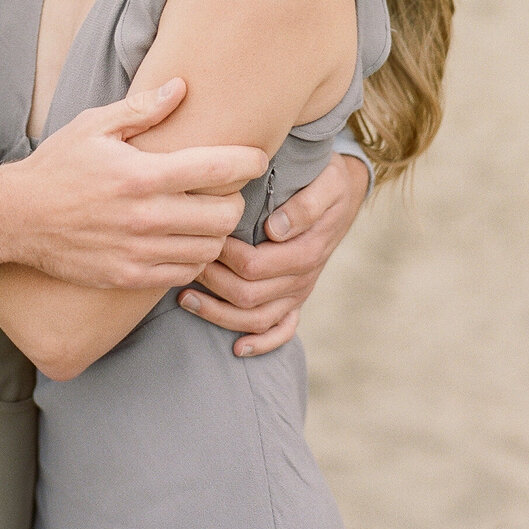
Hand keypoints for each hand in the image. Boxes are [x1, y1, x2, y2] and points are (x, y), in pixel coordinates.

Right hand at [0, 79, 267, 288]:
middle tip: (226, 189)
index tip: (257, 157)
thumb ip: (142, 109)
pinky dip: (194, 258)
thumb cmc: (57, 166)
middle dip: (235, 200)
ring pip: (209, 249)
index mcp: (141, 175)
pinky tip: (184, 241)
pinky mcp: (129, 277)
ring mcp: (138, 252)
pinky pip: (184, 273)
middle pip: (224, 216)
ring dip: (217, 232)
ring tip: (207, 216)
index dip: (248, 161)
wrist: (16, 218)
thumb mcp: (93, 125)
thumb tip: (181, 87)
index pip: (215, 169)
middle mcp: (145, 217)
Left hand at [177, 152, 368, 354]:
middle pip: (250, 296)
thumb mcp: (326, 182)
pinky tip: (237, 348)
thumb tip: (276, 230)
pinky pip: (283, 331)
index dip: (225, 258)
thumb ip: (305, 205)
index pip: (256, 266)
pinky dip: (261, 343)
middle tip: (185, 263)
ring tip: (185, 299)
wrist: (343, 193)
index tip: (204, 240)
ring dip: (218, 314)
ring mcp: (299, 291)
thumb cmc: (326, 180)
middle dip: (212, 283)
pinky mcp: (297, 298)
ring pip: (257, 319)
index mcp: (306, 250)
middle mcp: (302, 277)